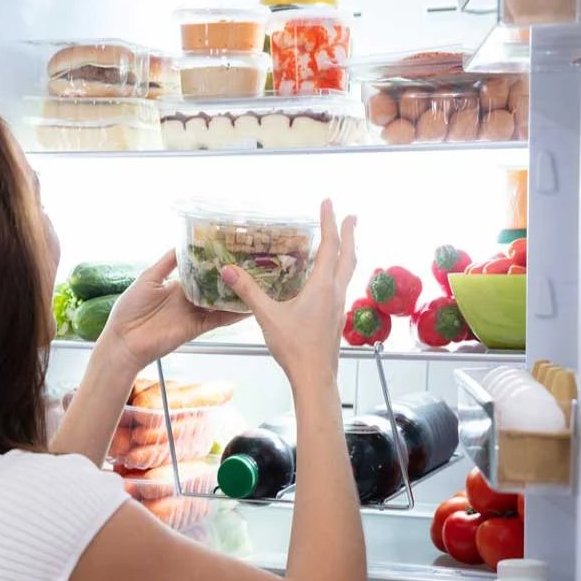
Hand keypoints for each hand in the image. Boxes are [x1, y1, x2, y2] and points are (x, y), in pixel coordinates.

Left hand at [99, 251, 244, 371]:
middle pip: (214, 285)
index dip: (214, 261)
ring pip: (221, 301)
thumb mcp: (148, 278)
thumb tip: (181, 242)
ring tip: (257, 281)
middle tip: (251, 262)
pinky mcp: (197, 327)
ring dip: (236, 293)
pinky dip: (234, 314)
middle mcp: (189, 298)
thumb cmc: (130, 309)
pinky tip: (249, 305)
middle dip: (230, 276)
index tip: (230, 248)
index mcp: (177, 285)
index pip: (201, 270)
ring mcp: (194, 313)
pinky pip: (219, 319)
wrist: (125, 340)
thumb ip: (167, 262)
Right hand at [221, 199, 355, 386]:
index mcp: (322, 287)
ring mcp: (338, 306)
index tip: (329, 204)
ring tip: (345, 243)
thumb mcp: (268, 317)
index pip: (329, 246)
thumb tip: (228, 270)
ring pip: (348, 272)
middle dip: (349, 234)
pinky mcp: (336, 318)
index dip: (329, 223)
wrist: (315, 377)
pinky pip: (341, 286)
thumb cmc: (295, 347)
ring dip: (348, 253)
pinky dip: (339, 272)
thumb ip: (249, 292)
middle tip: (351, 216)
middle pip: (348, 256)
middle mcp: (335, 293)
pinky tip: (329, 280)